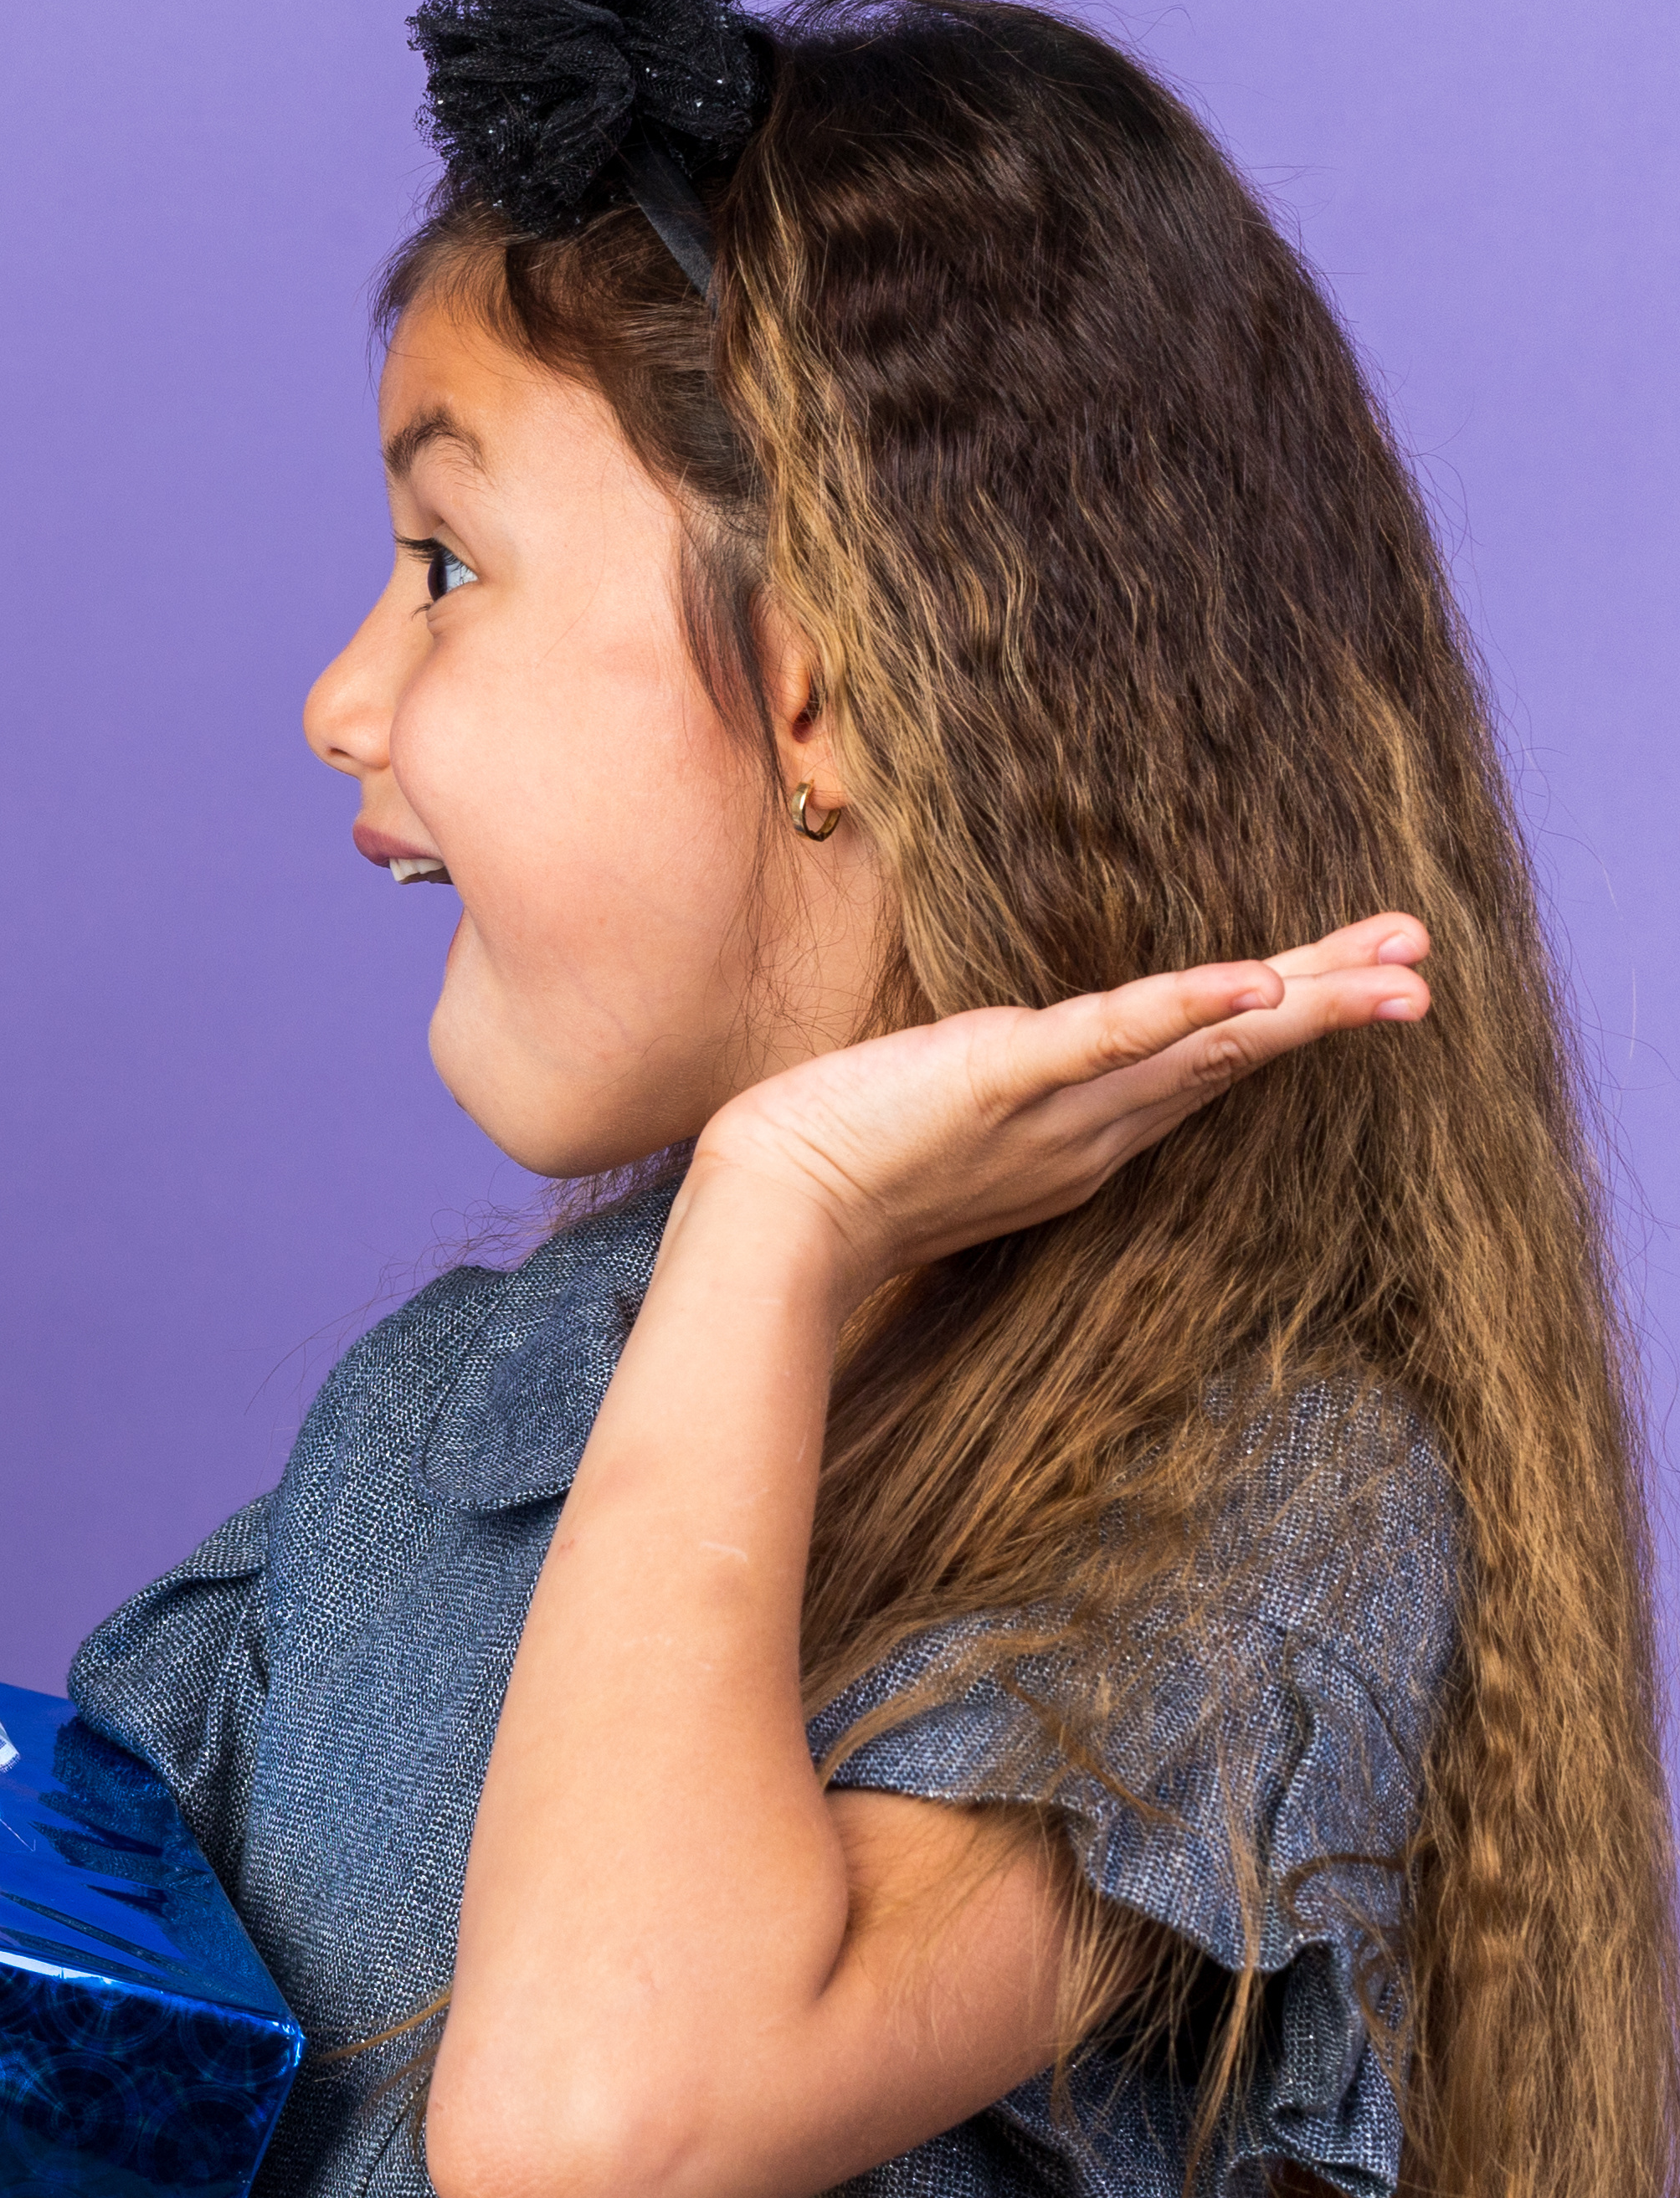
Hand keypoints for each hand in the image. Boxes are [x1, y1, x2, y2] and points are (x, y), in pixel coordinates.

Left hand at [694, 912, 1429, 1304]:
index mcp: (1082, 1136)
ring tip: (1392, 974)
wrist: (772, 1223)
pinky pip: (1102, 1039)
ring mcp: (1052, 1111)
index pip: (1201, 1066)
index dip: (1282, 1022)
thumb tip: (1032, 1055)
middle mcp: (1087, 1131)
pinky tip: (1248, 987)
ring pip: (1197, 1046)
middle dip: (1329, 1009)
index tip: (1362, 983)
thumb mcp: (951, 1125)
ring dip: (1298, 1002)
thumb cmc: (840, 1168)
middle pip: (1230, 1055)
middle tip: (1425, 977)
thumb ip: (1007, 1094)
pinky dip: (1178, 1009)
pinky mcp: (996, 1081)